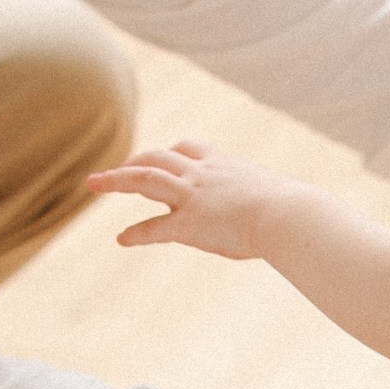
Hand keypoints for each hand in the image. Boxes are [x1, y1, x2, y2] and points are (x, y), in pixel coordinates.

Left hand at [87, 141, 300, 258]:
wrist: (290, 215)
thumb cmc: (295, 210)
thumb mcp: (279, 195)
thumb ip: (269, 198)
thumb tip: (292, 207)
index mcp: (223, 165)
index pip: (189, 148)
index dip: (171, 154)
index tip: (161, 159)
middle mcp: (203, 174)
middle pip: (158, 157)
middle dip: (132, 162)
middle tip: (113, 173)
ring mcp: (194, 196)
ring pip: (144, 178)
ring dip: (116, 179)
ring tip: (93, 183)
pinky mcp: (190, 223)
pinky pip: (155, 227)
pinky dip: (137, 233)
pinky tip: (123, 240)